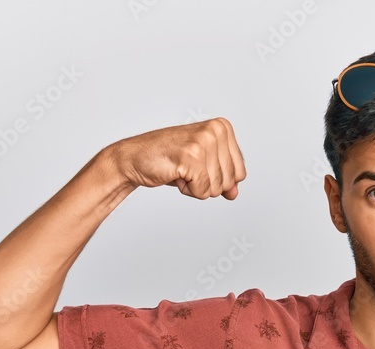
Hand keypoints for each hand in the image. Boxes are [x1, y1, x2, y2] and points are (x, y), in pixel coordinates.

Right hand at [110, 118, 246, 199]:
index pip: (240, 172)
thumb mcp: (203, 165)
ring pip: (216, 188)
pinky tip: (176, 174)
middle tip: (188, 168)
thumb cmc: (168, 158)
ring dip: (196, 186)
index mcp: (222, 128)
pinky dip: (188, 190)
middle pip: (230, 181)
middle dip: (208, 183)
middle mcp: (215, 131)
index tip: (199, 165)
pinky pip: (202, 191)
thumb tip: (234, 194)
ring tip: (181, 169)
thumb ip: (223, 177)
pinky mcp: (190, 157)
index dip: (219, 179)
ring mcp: (203, 143)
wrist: (134, 157)